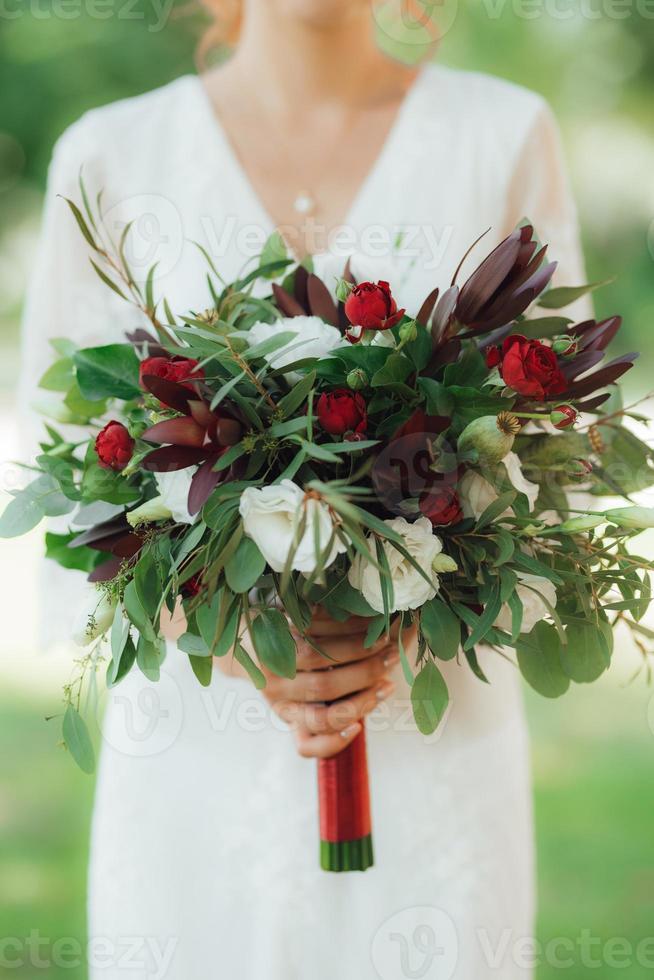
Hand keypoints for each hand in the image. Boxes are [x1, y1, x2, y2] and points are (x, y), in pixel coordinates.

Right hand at [218, 607, 413, 758]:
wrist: (247, 652)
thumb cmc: (282, 626)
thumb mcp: (295, 612)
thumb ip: (322, 612)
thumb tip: (365, 605)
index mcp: (272, 649)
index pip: (316, 648)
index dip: (351, 638)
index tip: (380, 627)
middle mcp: (275, 682)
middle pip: (324, 684)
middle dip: (365, 669)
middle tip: (391, 655)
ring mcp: (281, 707)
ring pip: (321, 717)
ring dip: (361, 703)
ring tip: (387, 685)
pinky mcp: (289, 725)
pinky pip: (307, 746)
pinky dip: (334, 742)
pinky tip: (358, 727)